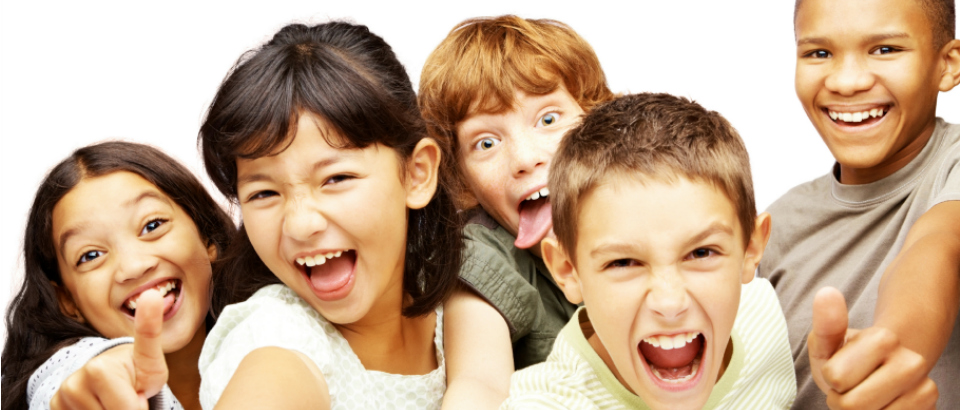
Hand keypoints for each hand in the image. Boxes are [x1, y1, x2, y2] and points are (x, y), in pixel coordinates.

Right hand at [51, 289, 168, 409]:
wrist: (113, 369)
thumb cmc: (137, 368)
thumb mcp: (151, 359)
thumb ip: (150, 346)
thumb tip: (150, 297)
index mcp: (101, 370)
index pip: (127, 409)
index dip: (137, 407)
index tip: (142, 321)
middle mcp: (75, 381)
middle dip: (126, 409)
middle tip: (130, 396)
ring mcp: (62, 395)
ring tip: (116, 398)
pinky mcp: (55, 405)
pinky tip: (101, 403)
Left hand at [808, 287, 937, 409]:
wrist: (882, 372)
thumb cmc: (847, 360)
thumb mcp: (828, 343)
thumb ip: (825, 324)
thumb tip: (827, 292)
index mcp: (883, 340)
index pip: (836, 377)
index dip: (831, 379)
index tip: (839, 370)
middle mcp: (911, 363)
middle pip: (852, 405)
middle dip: (842, 401)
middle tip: (850, 388)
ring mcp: (924, 389)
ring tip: (864, 396)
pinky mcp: (929, 407)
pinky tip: (880, 406)